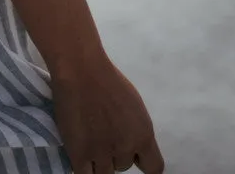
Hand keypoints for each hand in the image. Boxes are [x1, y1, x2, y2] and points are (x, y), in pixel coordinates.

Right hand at [50, 52, 164, 173]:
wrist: (81, 70)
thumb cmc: (108, 80)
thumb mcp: (134, 106)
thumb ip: (136, 130)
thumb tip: (134, 146)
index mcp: (143, 135)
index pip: (154, 168)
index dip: (143, 163)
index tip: (136, 158)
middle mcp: (125, 148)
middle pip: (124, 166)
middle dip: (115, 154)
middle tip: (103, 136)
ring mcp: (102, 154)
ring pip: (104, 173)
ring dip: (98, 161)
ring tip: (90, 141)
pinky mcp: (79, 154)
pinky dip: (84, 167)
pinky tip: (81, 155)